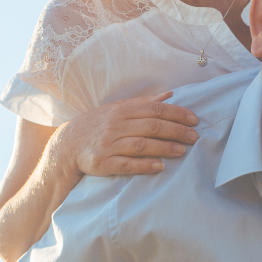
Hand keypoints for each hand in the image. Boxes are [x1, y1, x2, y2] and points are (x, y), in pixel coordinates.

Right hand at [56, 92, 198, 179]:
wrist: (66, 145)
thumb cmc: (97, 125)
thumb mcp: (118, 109)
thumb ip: (143, 103)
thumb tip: (169, 94)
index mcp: (122, 110)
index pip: (155, 109)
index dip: (177, 114)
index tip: (194, 120)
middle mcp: (116, 125)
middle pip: (151, 126)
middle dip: (176, 131)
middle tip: (195, 137)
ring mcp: (108, 144)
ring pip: (141, 144)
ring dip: (163, 148)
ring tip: (182, 151)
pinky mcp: (102, 163)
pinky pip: (126, 164)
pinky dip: (143, 165)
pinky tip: (159, 167)